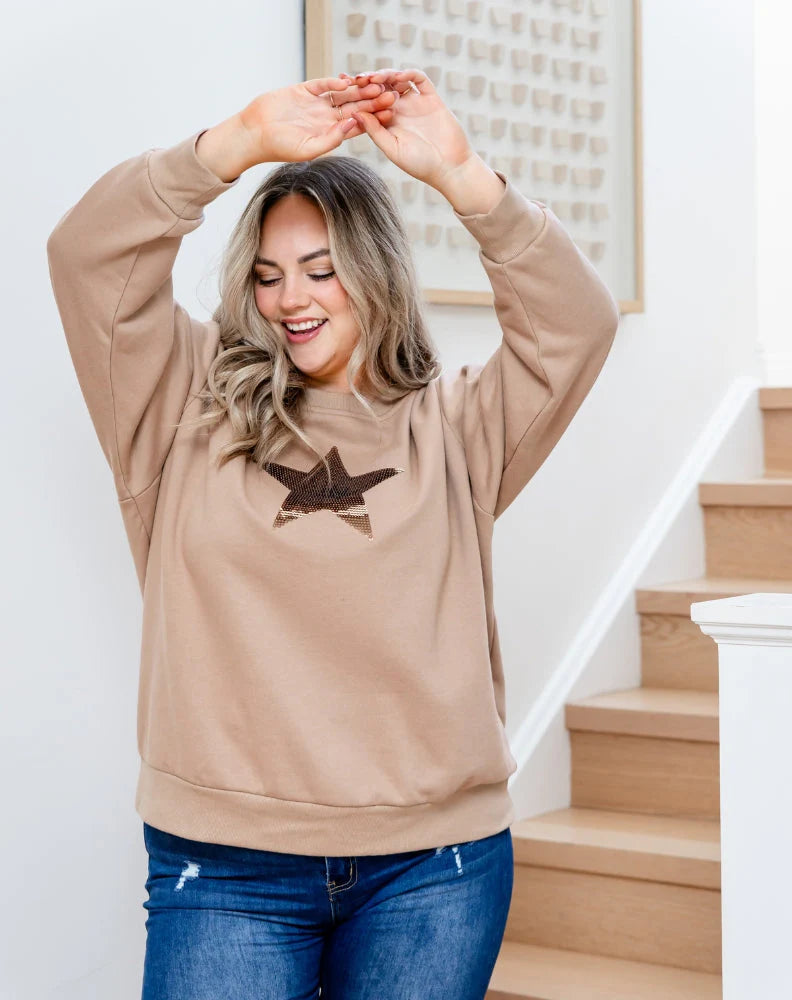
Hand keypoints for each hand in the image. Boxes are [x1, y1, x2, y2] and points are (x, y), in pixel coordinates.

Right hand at [238, 76, 397, 163]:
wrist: (254, 134)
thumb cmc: (278, 148)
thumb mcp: (308, 149)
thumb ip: (332, 139)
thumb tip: (353, 125)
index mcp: (330, 134)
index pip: (358, 126)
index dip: (374, 119)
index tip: (390, 114)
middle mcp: (326, 118)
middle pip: (354, 107)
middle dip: (372, 101)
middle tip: (390, 95)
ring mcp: (315, 104)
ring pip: (342, 94)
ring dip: (358, 89)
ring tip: (375, 84)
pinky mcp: (303, 90)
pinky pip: (322, 84)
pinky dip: (333, 81)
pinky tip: (347, 81)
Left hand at [342, 68, 476, 190]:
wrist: (449, 167)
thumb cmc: (420, 165)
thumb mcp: (392, 149)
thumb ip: (374, 131)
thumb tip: (354, 113)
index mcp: (387, 123)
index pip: (368, 103)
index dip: (356, 94)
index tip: (342, 88)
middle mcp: (400, 110)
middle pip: (381, 88)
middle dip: (368, 81)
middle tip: (357, 79)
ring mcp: (415, 103)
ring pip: (397, 80)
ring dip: (386, 75)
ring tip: (375, 77)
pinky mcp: (431, 98)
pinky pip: (419, 79)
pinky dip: (409, 73)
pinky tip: (400, 75)